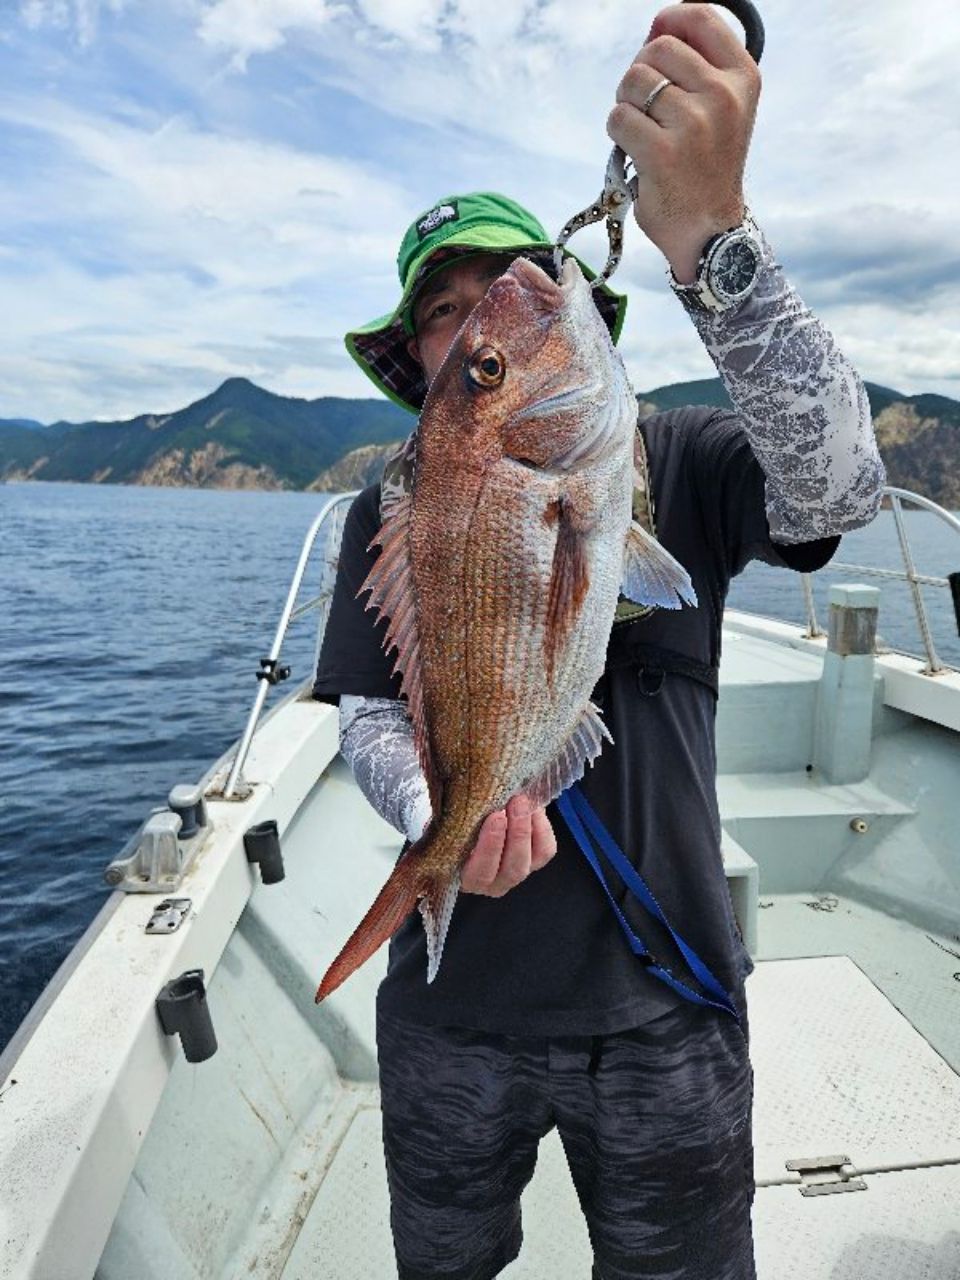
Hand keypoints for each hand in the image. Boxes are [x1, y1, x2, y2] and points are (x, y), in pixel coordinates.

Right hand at [461, 795, 556, 897]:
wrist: (470, 820)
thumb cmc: (456, 824)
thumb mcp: (450, 823)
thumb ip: (459, 817)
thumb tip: (472, 796)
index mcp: (465, 878)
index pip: (480, 873)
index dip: (491, 846)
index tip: (495, 817)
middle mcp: (491, 883)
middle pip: (511, 870)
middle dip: (517, 834)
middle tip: (515, 803)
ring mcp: (514, 874)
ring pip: (530, 862)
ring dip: (529, 829)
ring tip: (523, 801)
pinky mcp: (533, 862)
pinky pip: (545, 851)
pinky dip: (542, 828)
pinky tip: (533, 808)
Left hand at [606, 3, 760, 281]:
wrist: (709, 231)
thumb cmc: (707, 166)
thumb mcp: (721, 108)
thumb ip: (697, 64)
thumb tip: (657, 24)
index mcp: (743, 78)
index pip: (700, 17)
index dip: (668, 20)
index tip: (655, 36)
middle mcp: (723, 97)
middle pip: (656, 49)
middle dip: (640, 73)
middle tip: (647, 108)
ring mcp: (694, 125)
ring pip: (633, 82)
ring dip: (627, 105)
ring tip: (644, 132)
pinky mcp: (662, 154)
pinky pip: (619, 118)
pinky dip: (617, 134)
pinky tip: (635, 152)